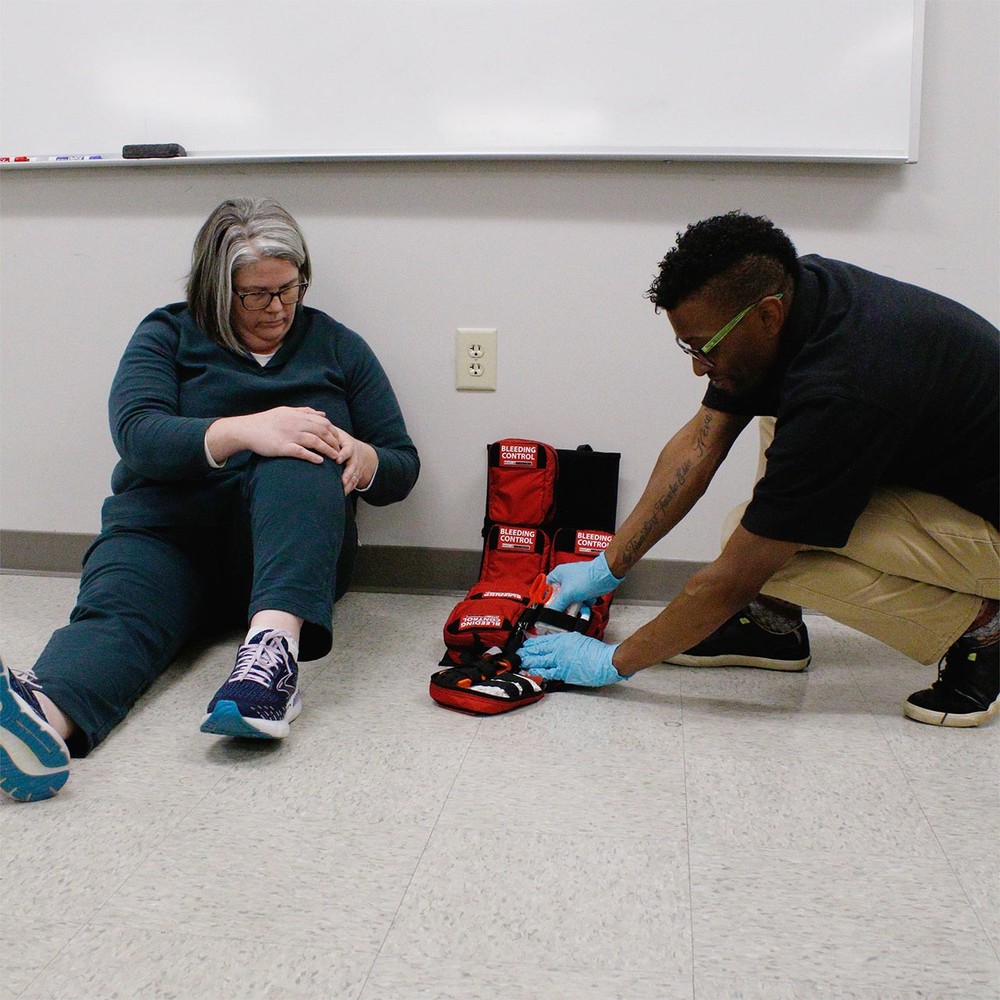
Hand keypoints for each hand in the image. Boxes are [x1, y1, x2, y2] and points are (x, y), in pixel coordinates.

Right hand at [207, 406, 339, 464]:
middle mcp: (296, 424)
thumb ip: (305, 412)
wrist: (247, 429)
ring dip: (328, 450)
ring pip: (315, 442)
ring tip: (336, 458)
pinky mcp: (283, 447)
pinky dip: (312, 457)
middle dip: (334, 442)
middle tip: (340, 451)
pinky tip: (320, 462)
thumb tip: (323, 414)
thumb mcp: (286, 411)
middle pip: (323, 432)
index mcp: (298, 415)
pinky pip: (301, 452)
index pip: (323, 423)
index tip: (339, 440)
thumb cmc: (267, 421)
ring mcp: (290, 435)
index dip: (334, 432)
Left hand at [333, 430, 377, 494]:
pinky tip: (341, 495)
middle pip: (354, 467)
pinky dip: (347, 490)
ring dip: (348, 485)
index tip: (338, 459)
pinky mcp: (355, 477)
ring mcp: (356, 468)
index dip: (343, 455)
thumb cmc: (342, 441)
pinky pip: (353, 485)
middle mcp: (354, 458)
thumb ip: (328, 431)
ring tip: (341, 491)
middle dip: (348, 474)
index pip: (348, 450)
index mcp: (349, 446)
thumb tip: (313, 423)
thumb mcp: (338, 434)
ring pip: (354, 478)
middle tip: (342, 481)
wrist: (358, 451)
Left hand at [518, 632, 624, 686]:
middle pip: (537, 651)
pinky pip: (547, 673)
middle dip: (525, 653)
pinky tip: (530, 674)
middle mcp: (558, 650)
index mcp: (562, 639)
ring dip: (528, 663)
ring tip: (519, 664)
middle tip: (516, 655)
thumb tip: (556, 643)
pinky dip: (537, 673)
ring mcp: (559, 662)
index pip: (541, 641)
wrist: (605, 661)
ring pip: (539, 662)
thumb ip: (565, 641)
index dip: (530, 644)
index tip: (524, 645)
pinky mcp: (563, 674)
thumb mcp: (577, 638)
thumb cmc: (595, 650)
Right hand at [545, 552, 623, 611]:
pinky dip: (585, 601)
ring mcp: (577, 582)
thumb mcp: (567, 594)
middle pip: (560, 595)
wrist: (606, 576)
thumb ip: (557, 605)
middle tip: (564, 610)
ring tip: (579, 605)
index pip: (546, 587)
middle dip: (564, 604)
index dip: (546, 597)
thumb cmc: (587, 577)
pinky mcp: (586, 587)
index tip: (547, 607)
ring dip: (576, 604)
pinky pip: (581, 598)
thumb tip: (550, 614)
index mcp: (558, 574)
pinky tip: (588, 601)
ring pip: (571, 598)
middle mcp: (566, 577)